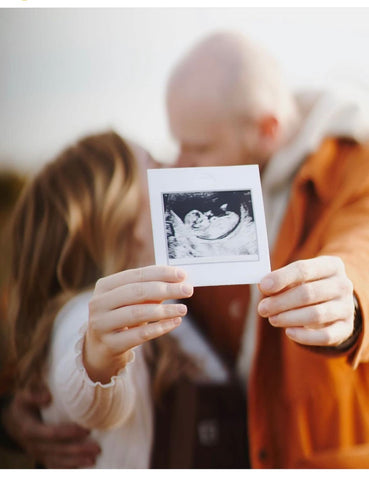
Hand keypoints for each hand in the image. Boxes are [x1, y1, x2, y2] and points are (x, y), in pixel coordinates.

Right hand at [2, 386, 100, 467]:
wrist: (13, 421)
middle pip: (57, 451)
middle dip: (78, 451)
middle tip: (97, 448)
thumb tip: (48, 397)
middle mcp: (33, 445)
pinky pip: (55, 466)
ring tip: (93, 460)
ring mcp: (38, 454)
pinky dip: (69, 468)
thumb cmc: (23, 405)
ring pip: (57, 462)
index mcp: (29, 429)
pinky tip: (83, 467)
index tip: (86, 430)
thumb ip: (34, 395)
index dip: (69, 434)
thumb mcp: (24, 396)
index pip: (51, 434)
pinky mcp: (42, 457)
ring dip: (76, 462)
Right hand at [85, 265, 192, 382]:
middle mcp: (99, 303)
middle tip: (188, 290)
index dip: (161, 273)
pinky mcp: (109, 344)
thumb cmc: (122, 318)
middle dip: (165, 289)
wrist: (100, 350)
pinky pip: (140, 335)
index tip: (183, 274)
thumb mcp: (132, 301)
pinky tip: (175, 322)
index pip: (137, 274)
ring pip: (137, 313)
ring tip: (183, 309)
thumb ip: (151, 289)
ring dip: (164, 310)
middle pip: (137, 292)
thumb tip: (180, 280)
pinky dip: (160, 328)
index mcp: (104, 286)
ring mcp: (101, 324)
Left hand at [258, 256, 354, 346]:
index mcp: (331, 265)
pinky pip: (326, 336)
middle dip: (281, 302)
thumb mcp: (297, 278)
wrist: (333, 303)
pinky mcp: (346, 328)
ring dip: (289, 318)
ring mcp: (347, 307)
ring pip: (316, 315)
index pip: (303, 269)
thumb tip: (264, 287)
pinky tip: (289, 332)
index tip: (263, 287)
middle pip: (308, 293)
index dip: (281, 278)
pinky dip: (305, 336)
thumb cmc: (309, 285)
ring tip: (272, 319)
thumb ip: (281, 281)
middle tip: (262, 309)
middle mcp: (343, 284)